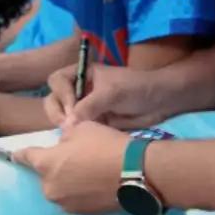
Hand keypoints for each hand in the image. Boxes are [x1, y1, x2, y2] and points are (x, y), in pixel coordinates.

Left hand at [11, 121, 127, 214]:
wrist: (136, 174)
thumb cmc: (105, 145)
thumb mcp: (83, 128)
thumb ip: (67, 135)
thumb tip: (64, 142)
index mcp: (45, 164)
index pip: (25, 157)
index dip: (20, 154)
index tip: (13, 156)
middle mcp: (49, 188)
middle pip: (47, 174)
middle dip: (56, 167)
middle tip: (77, 157)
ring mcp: (66, 204)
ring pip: (62, 188)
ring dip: (69, 180)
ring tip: (90, 172)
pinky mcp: (83, 214)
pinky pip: (76, 199)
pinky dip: (82, 192)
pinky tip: (97, 184)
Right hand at [44, 63, 169, 128]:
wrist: (160, 102)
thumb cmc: (136, 88)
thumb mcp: (111, 93)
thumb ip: (88, 106)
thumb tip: (67, 124)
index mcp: (82, 74)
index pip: (57, 80)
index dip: (61, 93)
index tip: (74, 106)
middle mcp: (79, 90)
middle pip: (54, 99)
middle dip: (57, 111)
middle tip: (67, 125)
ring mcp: (84, 107)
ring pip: (62, 116)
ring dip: (63, 124)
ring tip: (72, 133)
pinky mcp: (92, 122)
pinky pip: (75, 129)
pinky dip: (74, 134)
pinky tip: (80, 139)